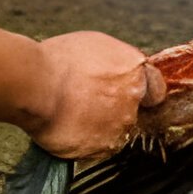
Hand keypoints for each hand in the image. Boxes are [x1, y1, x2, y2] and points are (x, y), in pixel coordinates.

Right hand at [26, 31, 166, 160]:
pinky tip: (67, 126)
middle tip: (86, 100)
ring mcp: (118, 129)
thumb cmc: (59, 61)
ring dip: (98, 126)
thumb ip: (118, 61)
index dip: (143, 93)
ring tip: (72, 113)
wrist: (37, 85)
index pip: (156, 90)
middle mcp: (132, 103)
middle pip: (131, 111)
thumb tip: (120, 70)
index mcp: (136, 73)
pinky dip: (83, 141)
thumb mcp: (97, 45)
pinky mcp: (100, 149)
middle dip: (113, 108)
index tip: (132, 95)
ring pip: (113, 131)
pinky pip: (95, 147)